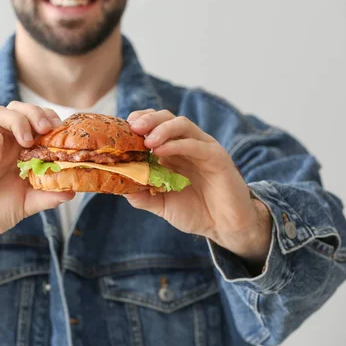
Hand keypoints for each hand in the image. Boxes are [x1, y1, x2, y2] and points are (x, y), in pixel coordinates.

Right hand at [0, 101, 73, 282]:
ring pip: (0, 112)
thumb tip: (73, 191)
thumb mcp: (27, 204)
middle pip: (19, 108)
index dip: (50, 119)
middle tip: (46, 129)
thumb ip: (48, 196)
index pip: (36, 120)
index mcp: (20, 150)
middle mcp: (5, 142)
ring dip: (17, 120)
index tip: (61, 132)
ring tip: (26, 141)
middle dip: (35, 113)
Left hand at [123, 109, 271, 265]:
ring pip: (182, 125)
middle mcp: (187, 145)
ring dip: (162, 128)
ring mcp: (202, 148)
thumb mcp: (162, 205)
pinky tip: (161, 152)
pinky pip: (197, 144)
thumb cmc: (195, 212)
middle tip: (133, 128)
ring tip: (147, 140)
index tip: (122, 128)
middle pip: (166, 118)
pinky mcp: (217, 157)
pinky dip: (178, 145)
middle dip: (148, 119)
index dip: (139, 121)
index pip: (154, 125)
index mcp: (172, 152)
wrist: (225, 227)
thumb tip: (119, 186)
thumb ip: (142, 196)